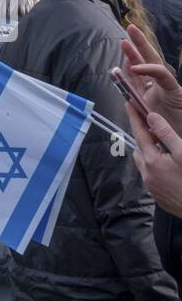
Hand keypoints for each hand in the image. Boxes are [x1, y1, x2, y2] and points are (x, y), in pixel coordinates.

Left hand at [122, 24, 181, 137]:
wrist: (181, 141)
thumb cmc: (165, 134)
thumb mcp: (144, 117)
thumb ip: (135, 102)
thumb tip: (123, 88)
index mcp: (151, 92)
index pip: (139, 72)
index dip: (130, 60)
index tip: (121, 50)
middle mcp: (160, 87)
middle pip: (148, 60)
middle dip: (138, 44)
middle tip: (129, 27)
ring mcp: (169, 87)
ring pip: (156, 62)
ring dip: (143, 48)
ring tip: (130, 36)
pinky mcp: (176, 92)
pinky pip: (163, 76)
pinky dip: (149, 69)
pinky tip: (136, 66)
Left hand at [127, 102, 181, 216]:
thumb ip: (166, 133)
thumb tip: (151, 116)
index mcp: (152, 161)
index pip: (139, 133)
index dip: (134, 117)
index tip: (129, 103)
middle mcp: (148, 174)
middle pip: (140, 149)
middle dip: (145, 137)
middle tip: (154, 128)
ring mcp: (153, 187)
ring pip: (145, 164)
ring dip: (151, 154)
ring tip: (165, 149)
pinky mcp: (159, 197)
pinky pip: (153, 177)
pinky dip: (157, 168)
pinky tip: (171, 168)